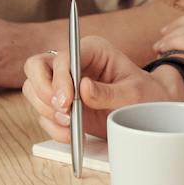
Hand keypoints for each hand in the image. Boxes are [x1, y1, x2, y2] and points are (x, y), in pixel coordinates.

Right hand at [22, 34, 183, 143]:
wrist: (150, 114)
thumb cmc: (146, 97)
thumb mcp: (134, 94)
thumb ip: (109, 92)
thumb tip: (83, 88)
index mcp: (91, 50)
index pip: (63, 57)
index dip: (60, 78)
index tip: (67, 102)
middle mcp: (72, 64)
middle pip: (35, 67)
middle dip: (43, 91)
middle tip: (62, 111)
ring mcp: (63, 84)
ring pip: (33, 90)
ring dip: (46, 110)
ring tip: (71, 124)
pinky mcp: (61, 105)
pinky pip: (43, 114)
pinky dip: (53, 127)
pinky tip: (72, 134)